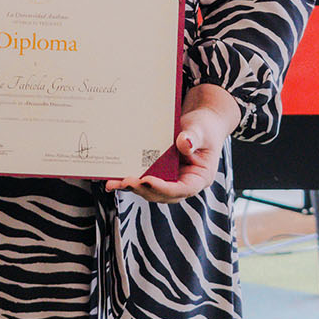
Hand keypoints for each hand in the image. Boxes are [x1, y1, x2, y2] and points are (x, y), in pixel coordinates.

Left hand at [106, 84, 238, 203]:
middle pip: (162, 194)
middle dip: (143, 189)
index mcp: (199, 178)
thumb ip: (193, 138)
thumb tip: (184, 143)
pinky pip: (144, 180)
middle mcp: (184, 183)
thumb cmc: (204, 127)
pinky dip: (130, 180)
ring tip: (114, 183)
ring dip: (132, 187)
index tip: (147, 180)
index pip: (182, 189)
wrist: (200, 124)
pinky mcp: (160, 174)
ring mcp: (171, 180)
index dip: (164, 188)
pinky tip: (114, 178)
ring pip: (150, 190)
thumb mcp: (201, 130)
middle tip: (127, 181)